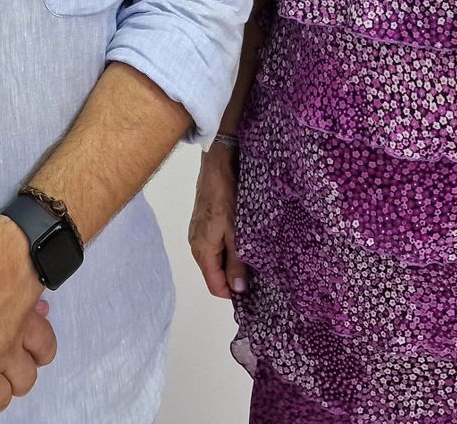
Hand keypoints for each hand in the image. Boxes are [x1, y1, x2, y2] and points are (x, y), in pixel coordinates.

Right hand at [188, 144, 247, 298]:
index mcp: (202, 251)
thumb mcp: (236, 232)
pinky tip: (244, 240)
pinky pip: (216, 245)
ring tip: (255, 258)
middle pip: (215, 273)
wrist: (217, 164)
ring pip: (216, 258)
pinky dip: (229, 247)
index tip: (255, 291)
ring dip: (233, 261)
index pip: (215, 286)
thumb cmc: (227, 197)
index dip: (233, 293)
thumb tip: (238, 291)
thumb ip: (236, 262)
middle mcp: (196, 245)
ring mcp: (199, 233)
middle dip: (235, 277)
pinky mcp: (204, 222)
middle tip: (259, 274)